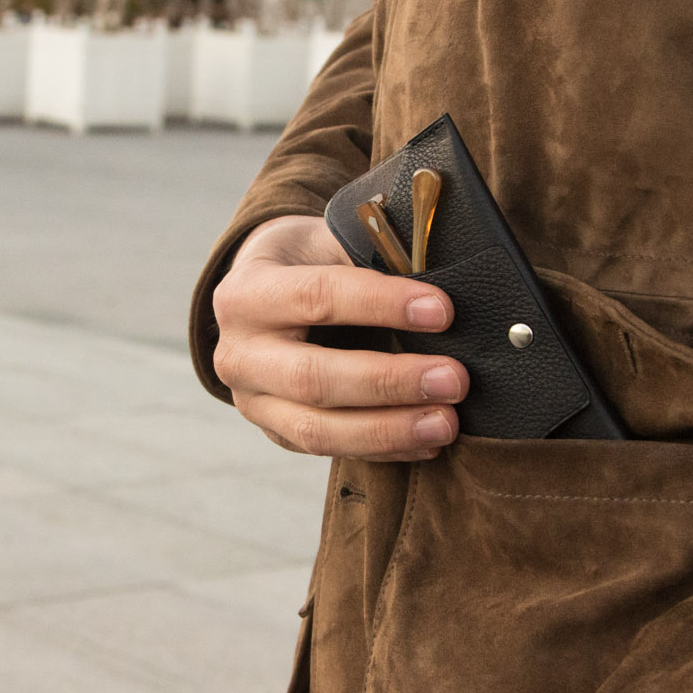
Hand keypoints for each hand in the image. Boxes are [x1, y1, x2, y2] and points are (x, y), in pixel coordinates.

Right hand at [212, 214, 466, 459]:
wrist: (259, 297)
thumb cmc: (307, 263)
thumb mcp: (326, 242)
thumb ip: (371, 258)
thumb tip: (441, 283)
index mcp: (248, 294)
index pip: (316, 297)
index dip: (381, 304)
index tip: (442, 311)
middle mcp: (239, 354)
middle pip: (313, 377)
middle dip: (389, 382)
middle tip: (452, 379)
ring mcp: (252, 402)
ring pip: (317, 429)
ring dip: (389, 430)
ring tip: (445, 422)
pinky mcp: (274, 432)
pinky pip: (328, 450)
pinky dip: (382, 449)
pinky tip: (426, 442)